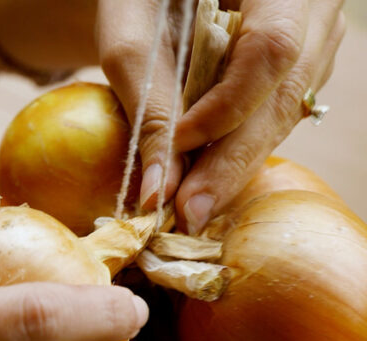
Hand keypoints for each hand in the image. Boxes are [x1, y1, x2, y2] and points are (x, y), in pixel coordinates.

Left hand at [98, 0, 344, 231]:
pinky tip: (204, 183)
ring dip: (234, 164)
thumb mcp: (132, 33)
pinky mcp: (300, 67)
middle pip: (283, 95)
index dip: (226, 106)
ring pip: (283, 113)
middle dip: (231, 161)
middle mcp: (313, 9)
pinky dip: (236, 149)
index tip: (178, 144)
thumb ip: (148, 103)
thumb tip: (159, 188)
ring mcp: (315, 39)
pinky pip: (274, 115)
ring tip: (192, 207)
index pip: (271, 50)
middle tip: (189, 212)